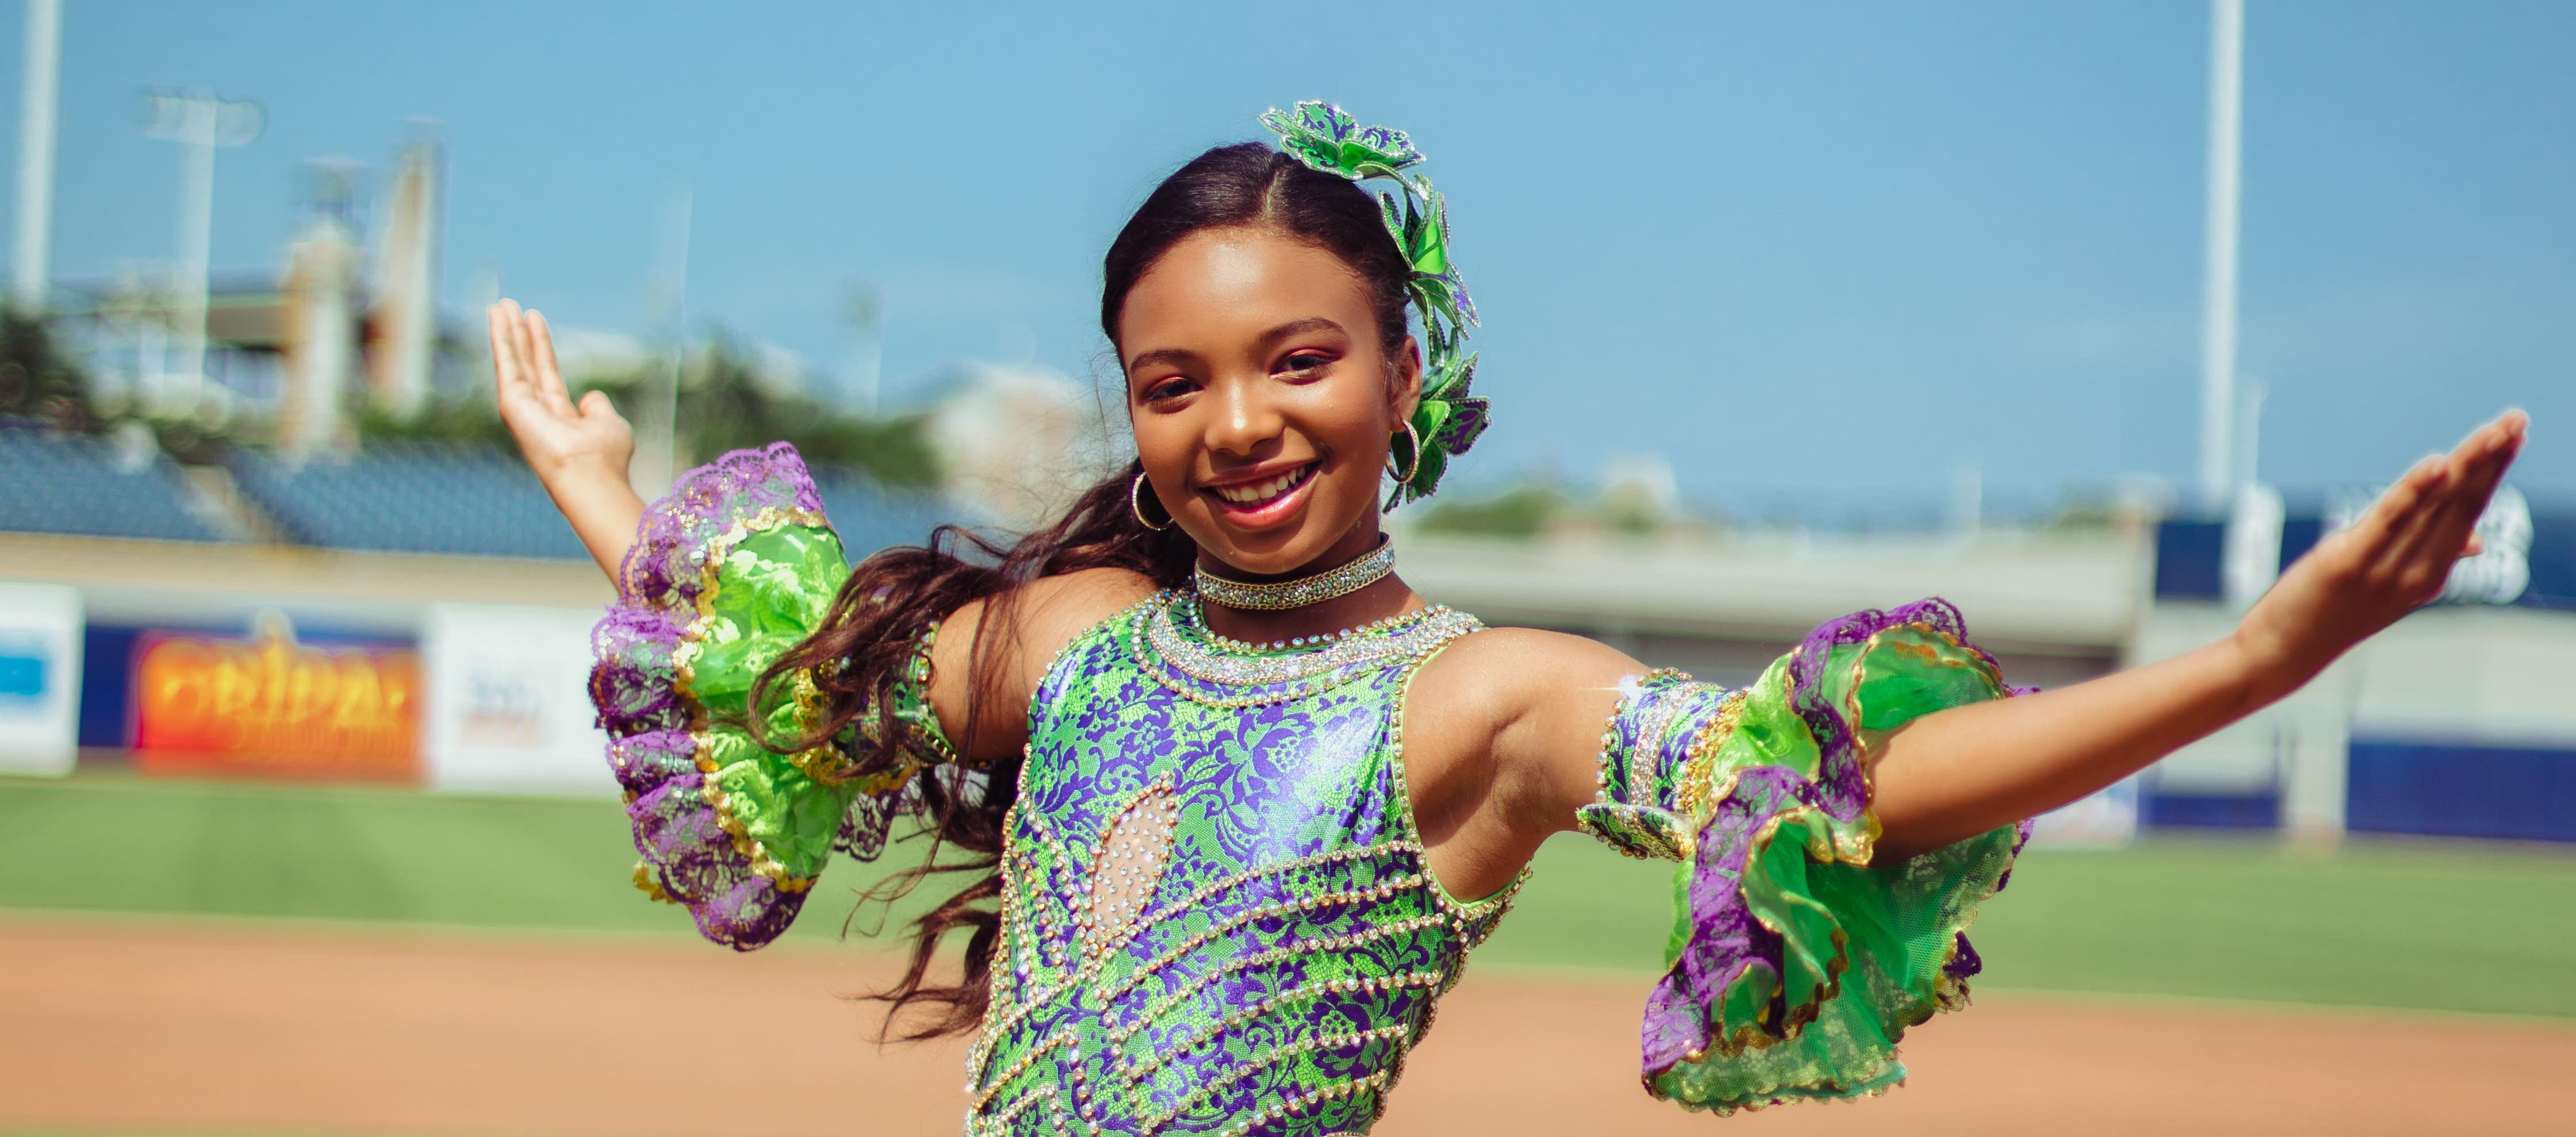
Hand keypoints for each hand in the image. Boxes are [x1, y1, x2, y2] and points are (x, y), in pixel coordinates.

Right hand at [488, 299, 632, 486]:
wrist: (590, 474)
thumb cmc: (605, 456)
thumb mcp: (609, 425)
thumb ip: (597, 409)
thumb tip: (589, 397)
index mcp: (559, 419)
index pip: (548, 375)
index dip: (541, 347)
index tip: (535, 320)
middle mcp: (536, 413)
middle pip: (526, 364)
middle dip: (519, 335)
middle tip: (510, 306)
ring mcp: (522, 408)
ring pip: (513, 360)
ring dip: (506, 331)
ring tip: (502, 304)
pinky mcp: (511, 402)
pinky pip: (507, 361)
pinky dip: (501, 337)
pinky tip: (497, 315)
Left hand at [2232, 409, 2528, 699]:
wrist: (2284, 653)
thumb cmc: (2335, 612)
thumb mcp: (2390, 586)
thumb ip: (2430, 557)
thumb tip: (2477, 542)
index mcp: (2430, 573)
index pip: (2469, 511)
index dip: (2492, 471)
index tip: (2514, 433)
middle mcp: (2416, 572)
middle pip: (2461, 504)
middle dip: (2491, 460)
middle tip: (2518, 419)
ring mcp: (2384, 569)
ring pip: (2434, 508)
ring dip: (2466, 465)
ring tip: (2494, 431)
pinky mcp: (2347, 562)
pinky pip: (2387, 521)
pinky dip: (2414, 492)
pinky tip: (2437, 464)